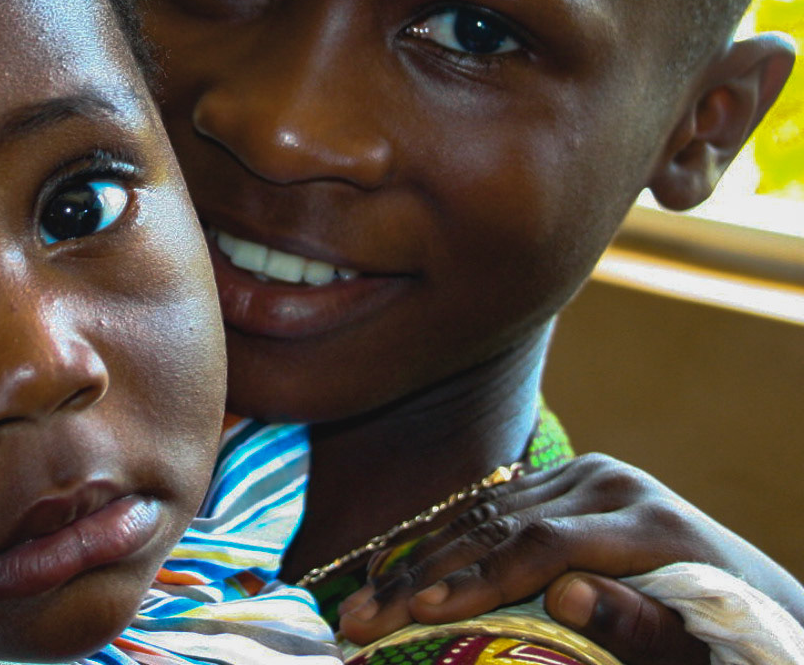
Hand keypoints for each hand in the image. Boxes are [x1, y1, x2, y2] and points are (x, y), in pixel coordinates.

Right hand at [334, 453, 803, 658]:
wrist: (761, 598)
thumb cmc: (729, 643)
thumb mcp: (695, 653)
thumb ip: (640, 629)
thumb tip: (564, 596)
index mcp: (647, 520)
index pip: (543, 545)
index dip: (478, 581)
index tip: (419, 616)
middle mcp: (609, 482)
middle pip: (499, 527)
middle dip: (423, 579)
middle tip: (360, 619)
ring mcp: (584, 475)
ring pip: (483, 512)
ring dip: (416, 562)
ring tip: (360, 602)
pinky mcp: (565, 481)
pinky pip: (491, 506)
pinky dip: (441, 541)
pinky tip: (396, 570)